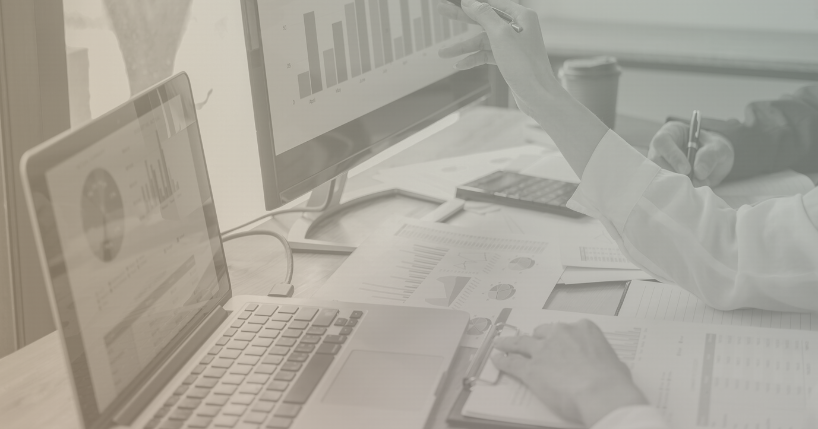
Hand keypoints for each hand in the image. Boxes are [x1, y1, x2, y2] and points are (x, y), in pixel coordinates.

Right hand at [437, 0, 558, 113]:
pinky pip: (487, 54)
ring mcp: (512, 44)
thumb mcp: (501, 35)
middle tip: (442, 10)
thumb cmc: (525, 65)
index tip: (454, 1)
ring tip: (443, 53)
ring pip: (483, 40)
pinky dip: (474, 58)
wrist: (537, 96)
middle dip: (462, 18)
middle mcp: (518, 27)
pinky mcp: (508, 59)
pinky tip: (460, 64)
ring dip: (463, 46)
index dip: (472, 3)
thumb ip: (484, 15)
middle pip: (484, 19)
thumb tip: (470, 2)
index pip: (491, 3)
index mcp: (520, 16)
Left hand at [492, 320, 646, 426]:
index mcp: (583, 328)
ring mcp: (543, 350)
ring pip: (521, 343)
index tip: (555, 340)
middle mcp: (560, 334)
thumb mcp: (614, 361)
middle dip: (535, 339)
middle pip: (541, 333)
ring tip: (501, 344)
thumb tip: (603, 365)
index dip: (558, 337)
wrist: (602, 393)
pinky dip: (504, 361)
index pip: (565, 329)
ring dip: (509, 344)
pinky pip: (513, 362)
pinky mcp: (531, 368)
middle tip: (529, 343)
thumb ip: (600, 357)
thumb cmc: (612, 381)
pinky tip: (498, 360)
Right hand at [648, 121, 734, 186]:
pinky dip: (677, 190)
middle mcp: (661, 148)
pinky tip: (690, 190)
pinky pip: (664, 185)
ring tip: (696, 185)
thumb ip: (710, 156)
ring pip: (659, 176)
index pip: (663, 142)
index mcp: (672, 132)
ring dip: (677, 183)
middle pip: (656, 162)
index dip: (673, 156)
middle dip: (674, 174)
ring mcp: (660, 164)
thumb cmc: (714, 149)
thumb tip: (699, 172)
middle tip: (694, 182)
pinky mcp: (663, 178)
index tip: (687, 170)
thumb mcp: (718, 148)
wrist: (715, 163)